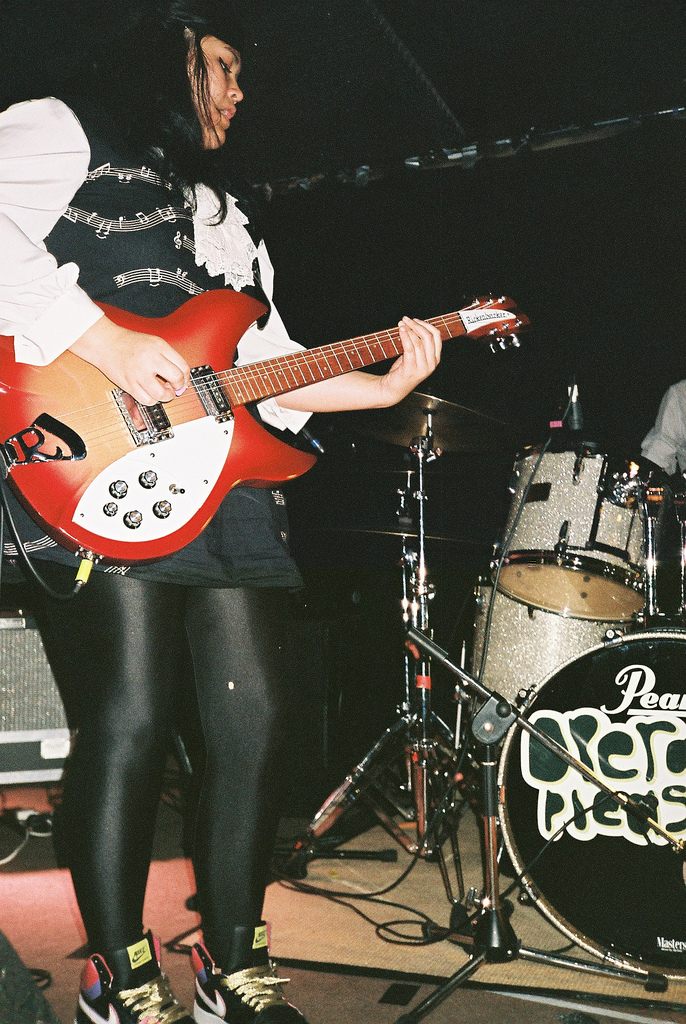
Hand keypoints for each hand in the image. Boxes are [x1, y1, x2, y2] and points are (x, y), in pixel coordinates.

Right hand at [70, 315, 189, 404]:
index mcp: (159, 347)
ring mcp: (138, 373)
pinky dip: (152, 400)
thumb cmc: (130, 343)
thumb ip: (169, 358)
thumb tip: (182, 379)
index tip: (182, 380)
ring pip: (162, 394)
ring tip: (163, 391)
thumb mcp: (154, 343)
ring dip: (166, 396)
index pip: (183, 366)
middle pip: (176, 378)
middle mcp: (150, 359)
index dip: (186, 377)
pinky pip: (146, 400)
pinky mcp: (128, 384)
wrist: (105, 343)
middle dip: (179, 386)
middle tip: (175, 387)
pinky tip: (150, 393)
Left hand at [376, 316, 441, 406]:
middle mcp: (431, 364)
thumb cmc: (403, 371)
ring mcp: (422, 367)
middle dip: (417, 325)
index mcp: (435, 359)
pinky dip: (405, 336)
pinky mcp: (411, 368)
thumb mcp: (416, 357)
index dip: (426, 325)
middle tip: (406, 319)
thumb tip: (415, 325)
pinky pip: (410, 348)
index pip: (437, 336)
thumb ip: (419, 344)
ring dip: (409, 329)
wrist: (393, 389)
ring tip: (401, 324)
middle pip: (429, 337)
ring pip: (419, 341)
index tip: (415, 320)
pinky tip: (401, 330)